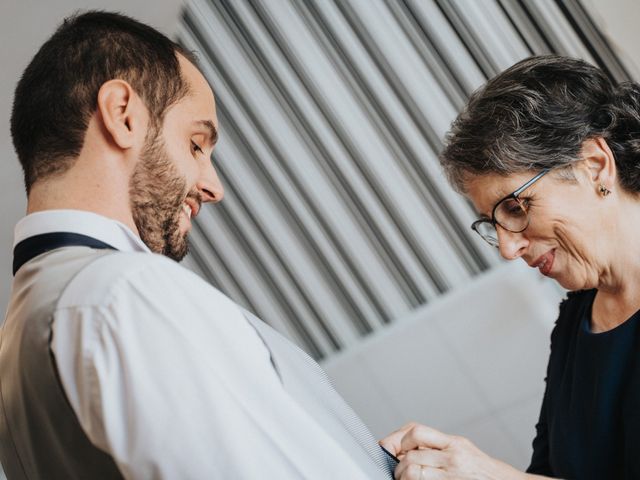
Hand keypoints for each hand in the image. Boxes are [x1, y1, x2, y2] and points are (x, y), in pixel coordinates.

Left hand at [380, 423, 525, 479]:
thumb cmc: (482, 470)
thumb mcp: (461, 449)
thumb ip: (437, 446)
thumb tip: (403, 447)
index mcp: (454, 442)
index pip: (416, 431)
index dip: (398, 439)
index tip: (391, 447)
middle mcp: (454, 456)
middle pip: (411, 455)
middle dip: (397, 464)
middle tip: (397, 470)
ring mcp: (453, 474)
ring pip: (413, 472)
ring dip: (403, 477)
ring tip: (404, 479)